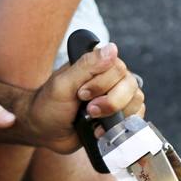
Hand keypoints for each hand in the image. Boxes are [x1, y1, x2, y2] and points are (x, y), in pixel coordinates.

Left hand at [23, 42, 144, 152]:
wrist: (44, 132)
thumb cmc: (49, 105)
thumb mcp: (63, 84)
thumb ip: (86, 66)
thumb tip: (112, 48)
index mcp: (98, 64)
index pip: (118, 68)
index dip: (102, 84)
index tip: (81, 94)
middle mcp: (111, 78)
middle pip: (130, 85)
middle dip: (110, 102)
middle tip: (88, 110)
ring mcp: (117, 96)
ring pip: (136, 100)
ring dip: (115, 114)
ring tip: (93, 119)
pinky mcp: (119, 115)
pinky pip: (136, 117)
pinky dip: (122, 125)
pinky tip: (101, 128)